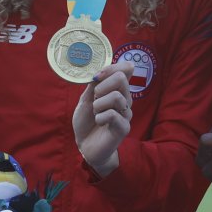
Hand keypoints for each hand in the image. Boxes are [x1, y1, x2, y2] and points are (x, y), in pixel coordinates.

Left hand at [72, 60, 133, 176]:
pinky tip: (99, 122)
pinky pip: (113, 115)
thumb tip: (100, 71)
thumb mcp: (86, 99)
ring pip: (117, 96)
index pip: (125, 69)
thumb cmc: (86, 121)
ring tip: (96, 112)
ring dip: (99, 104)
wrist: (85, 145)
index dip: (111, 67)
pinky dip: (100, 117)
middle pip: (121, 78)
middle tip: (95, 98)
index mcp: (117, 89)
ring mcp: (126, 113)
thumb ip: (94, 85)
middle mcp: (125, 99)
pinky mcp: (124, 127)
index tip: (97, 76)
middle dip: (102, 86)